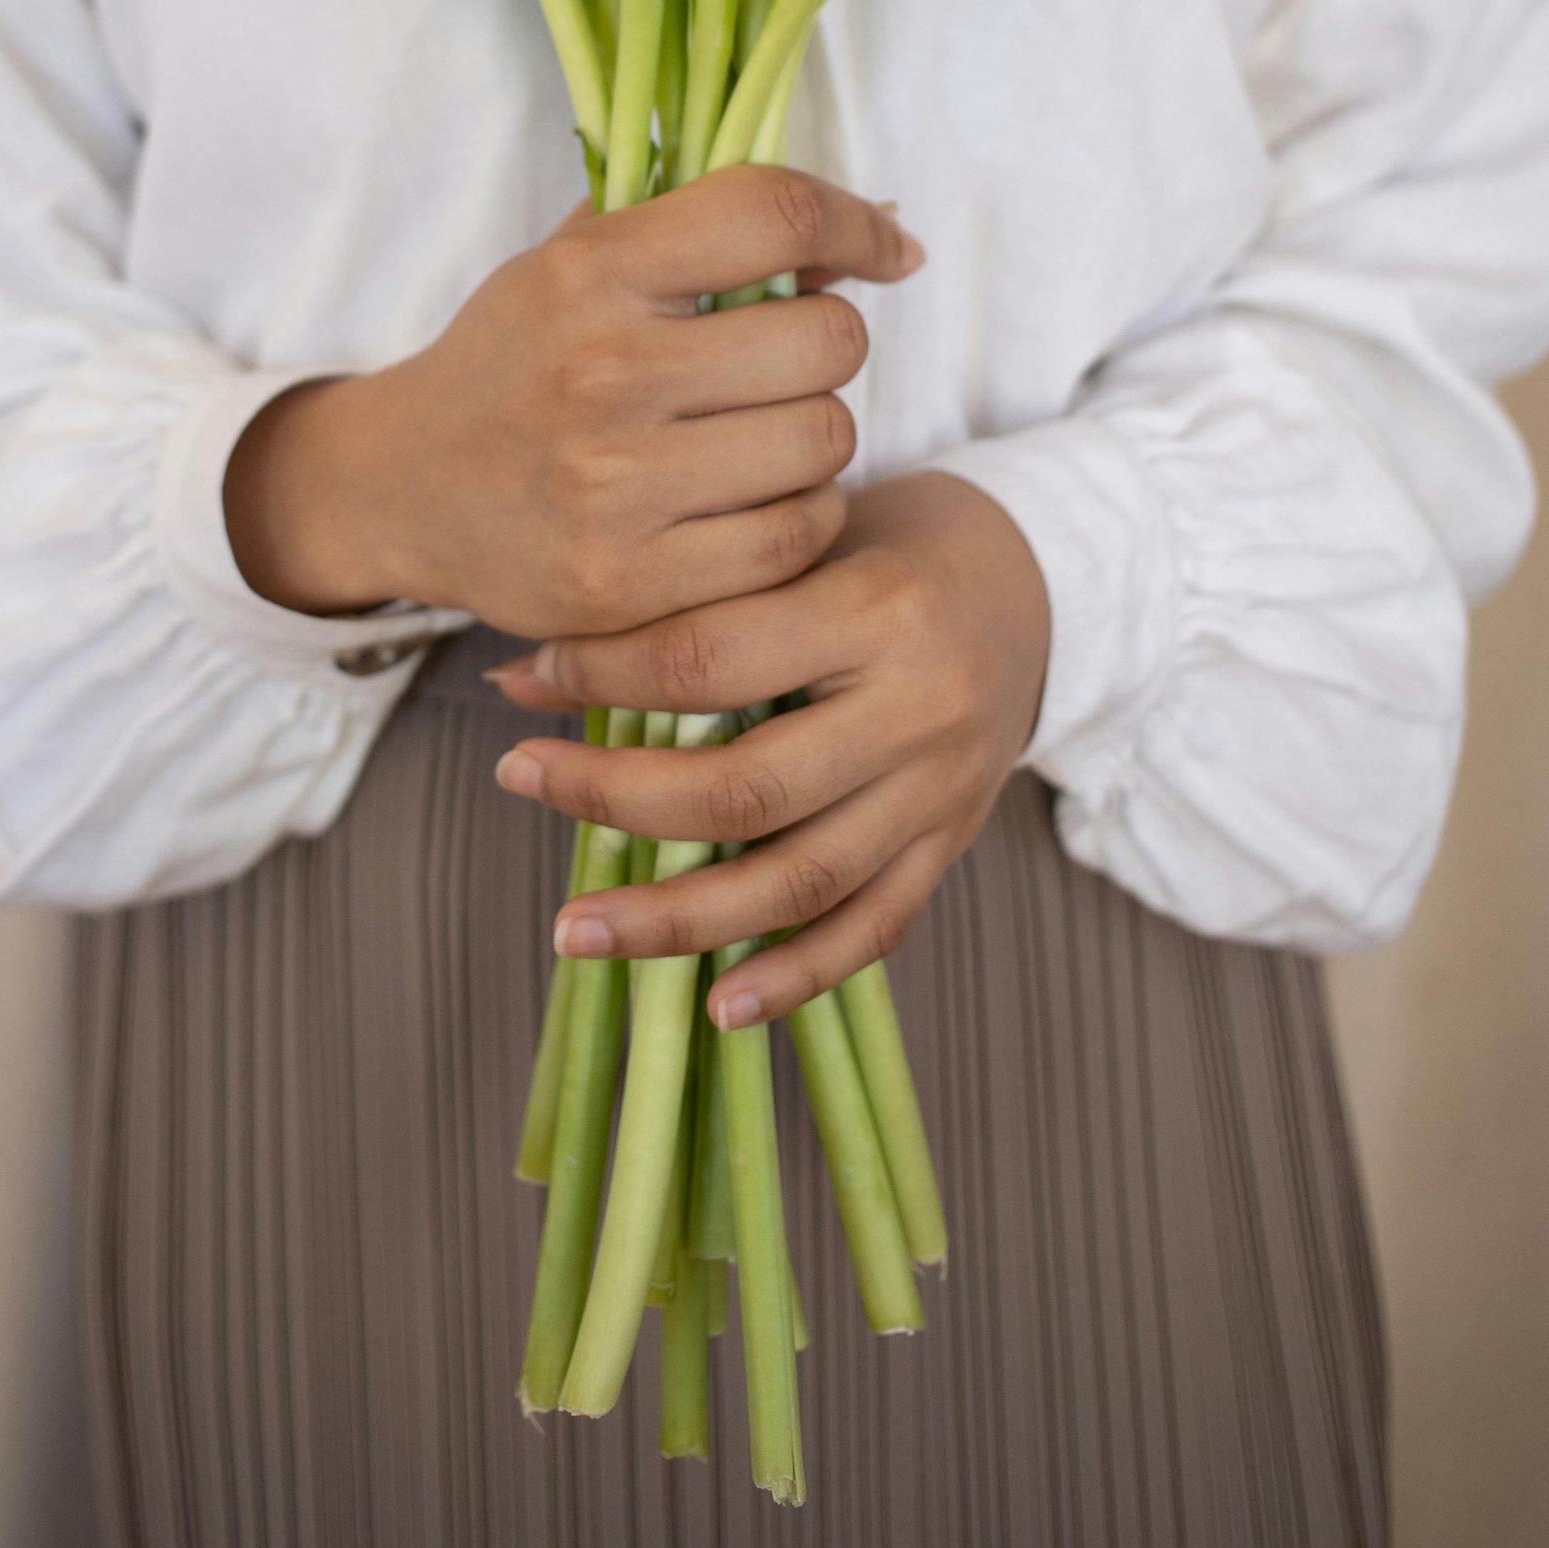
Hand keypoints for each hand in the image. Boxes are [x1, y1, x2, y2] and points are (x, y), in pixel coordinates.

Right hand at [223, 167, 922, 636]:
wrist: (401, 486)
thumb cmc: (518, 361)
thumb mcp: (578, 262)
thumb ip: (702, 230)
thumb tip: (871, 227)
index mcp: (593, 271)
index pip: (773, 215)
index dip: (858, 225)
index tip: (891, 252)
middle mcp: (602, 370)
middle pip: (826, 341)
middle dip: (825, 350)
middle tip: (780, 371)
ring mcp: (611, 485)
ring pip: (823, 444)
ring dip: (816, 443)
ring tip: (763, 443)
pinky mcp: (623, 583)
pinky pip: (790, 542)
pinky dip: (798, 522)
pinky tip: (757, 508)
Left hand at [486, 470, 1050, 1022]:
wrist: (1029, 581)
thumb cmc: (884, 548)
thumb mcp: (802, 540)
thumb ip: (692, 601)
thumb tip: (526, 674)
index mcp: (876, 608)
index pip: (711, 657)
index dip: (603, 674)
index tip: (528, 680)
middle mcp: (917, 710)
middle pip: (747, 789)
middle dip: (615, 799)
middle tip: (519, 781)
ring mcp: (940, 792)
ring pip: (800, 882)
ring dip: (676, 920)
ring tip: (573, 929)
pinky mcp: (952, 845)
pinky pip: (871, 931)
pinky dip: (792, 978)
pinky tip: (712, 1006)